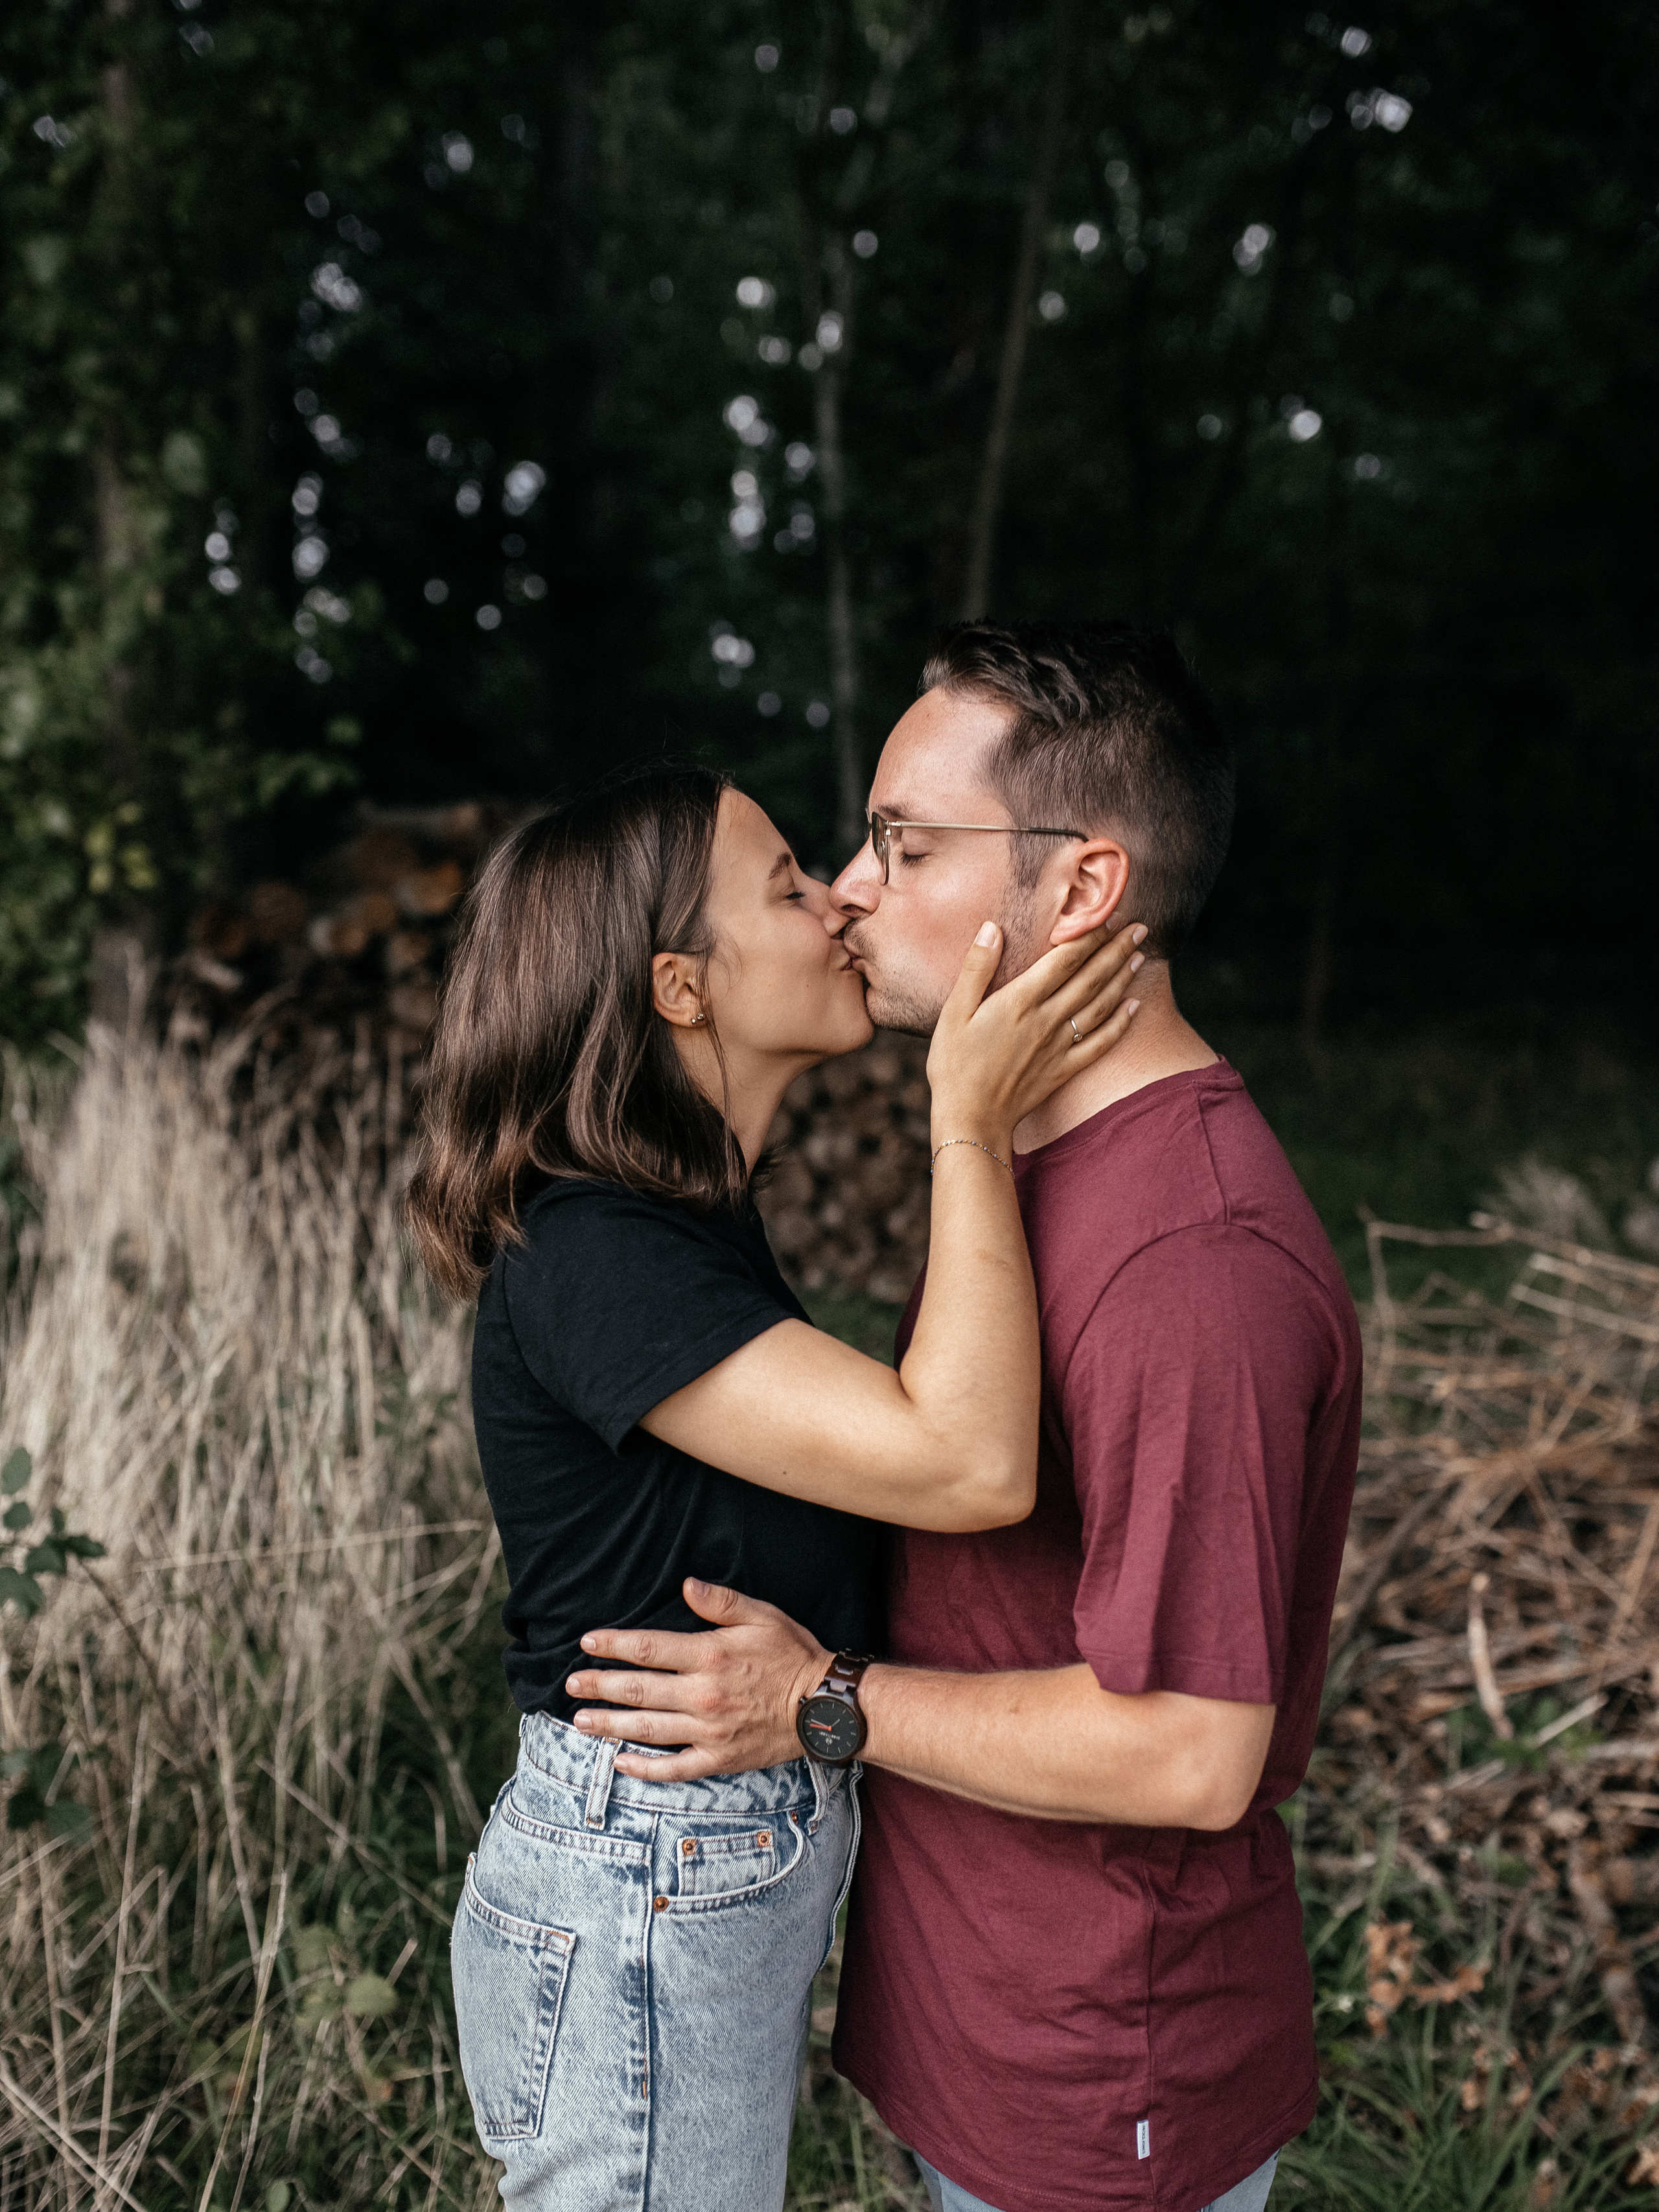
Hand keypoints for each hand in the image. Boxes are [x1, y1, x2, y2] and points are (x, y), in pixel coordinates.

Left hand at [566, 1578, 830, 1781]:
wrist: (823, 1707)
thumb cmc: (793, 1655)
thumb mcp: (762, 1616)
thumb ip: (721, 1601)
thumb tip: (685, 1585)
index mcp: (709, 1656)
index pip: (648, 1649)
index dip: (613, 1645)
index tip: (587, 1643)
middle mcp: (702, 1695)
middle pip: (638, 1690)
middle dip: (600, 1685)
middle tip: (570, 1684)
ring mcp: (708, 1732)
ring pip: (646, 1729)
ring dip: (609, 1725)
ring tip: (581, 1721)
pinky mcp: (718, 1760)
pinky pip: (673, 1769)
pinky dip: (644, 1769)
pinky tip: (620, 1763)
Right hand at [926, 920, 1144, 1144]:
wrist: (971, 1118)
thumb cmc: (954, 1064)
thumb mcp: (954, 1012)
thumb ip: (976, 969)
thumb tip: (991, 928)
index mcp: (1020, 1001)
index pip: (1064, 960)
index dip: (1088, 935)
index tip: (1107, 915)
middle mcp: (1046, 1020)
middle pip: (1090, 978)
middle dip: (1115, 949)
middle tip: (1138, 928)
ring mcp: (1059, 1046)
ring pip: (1100, 1006)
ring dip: (1122, 979)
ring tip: (1139, 956)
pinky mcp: (1064, 1069)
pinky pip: (1100, 1043)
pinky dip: (1120, 1024)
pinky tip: (1133, 1008)